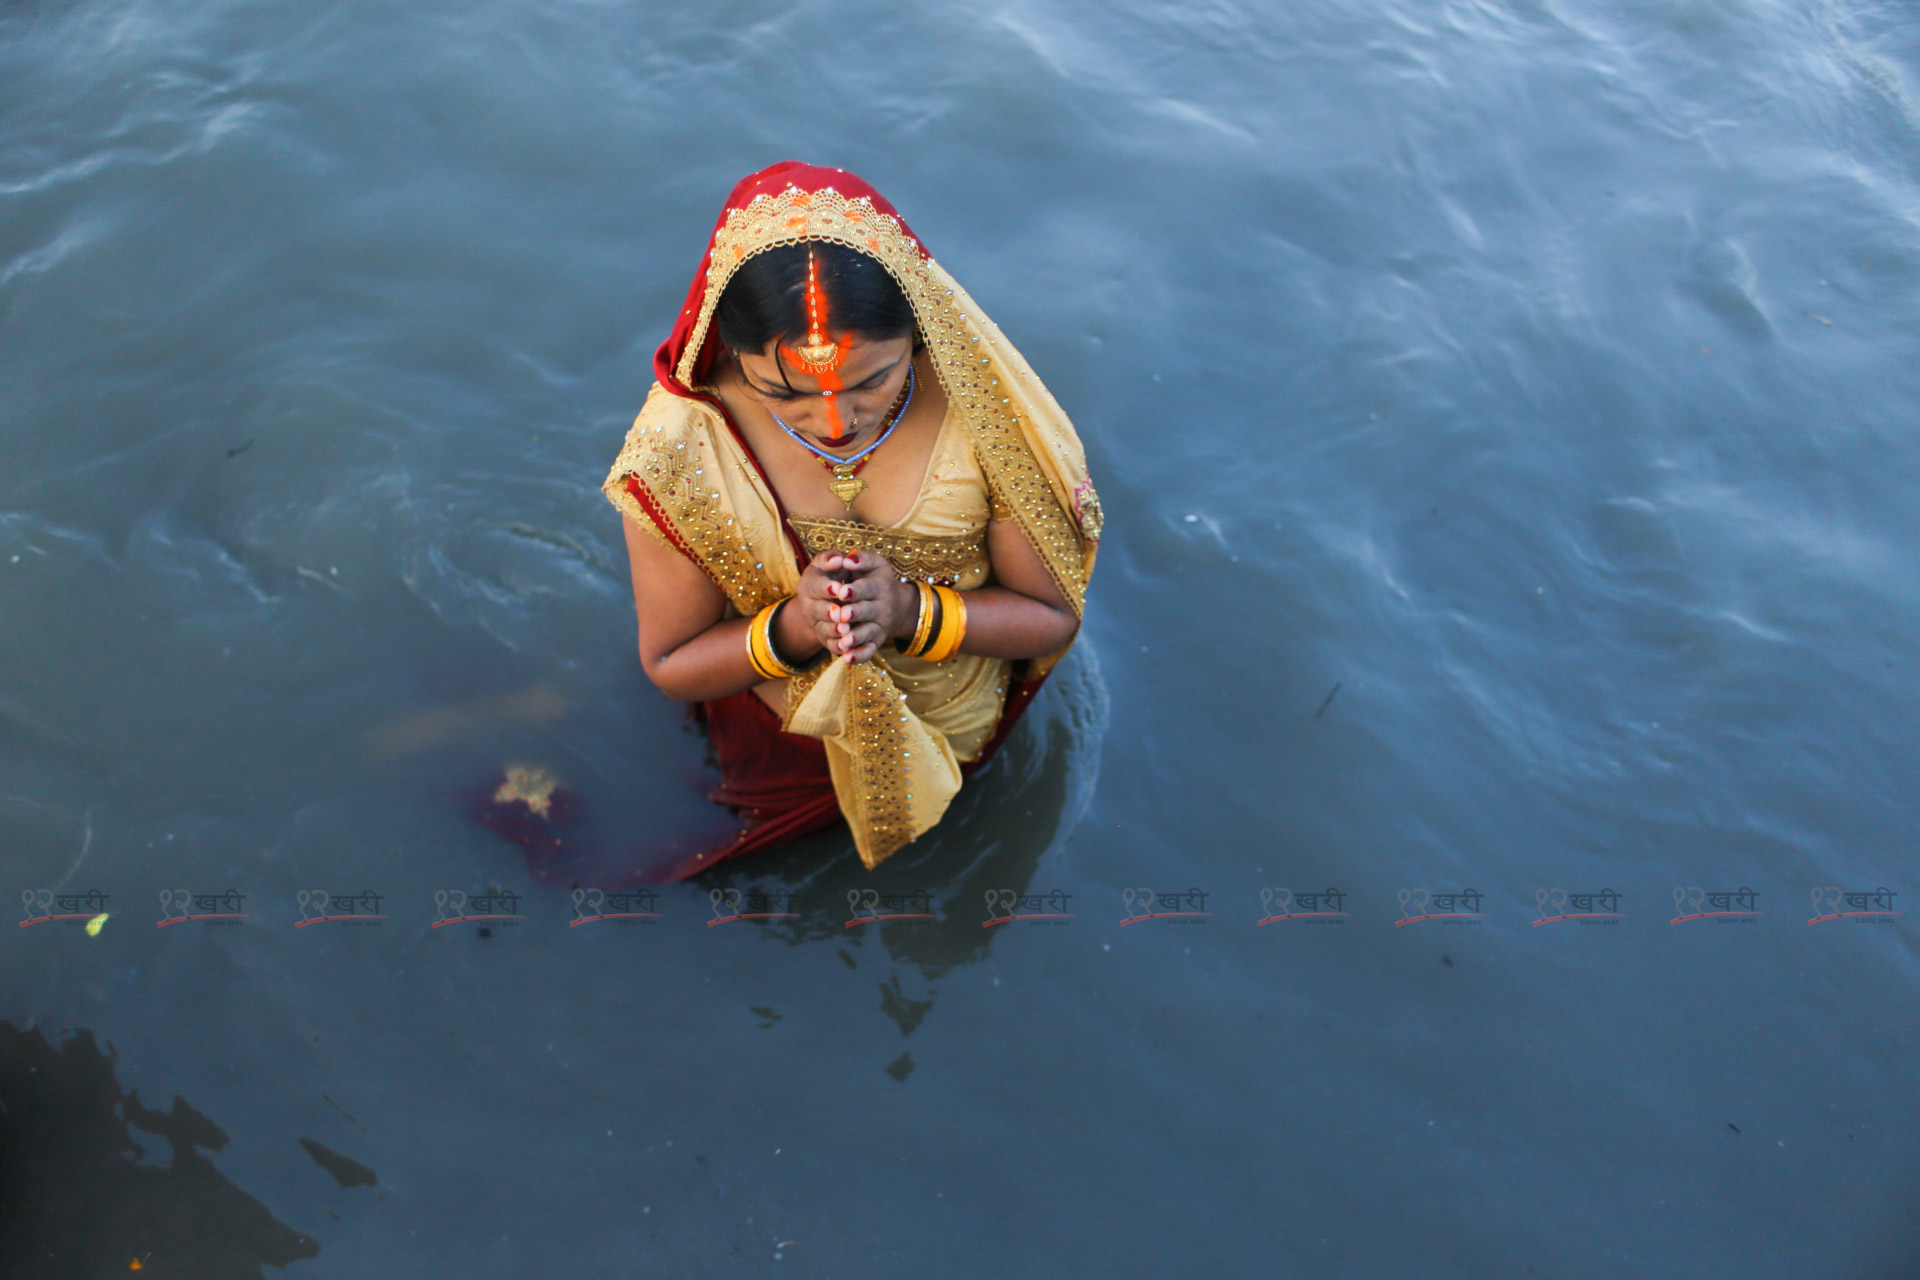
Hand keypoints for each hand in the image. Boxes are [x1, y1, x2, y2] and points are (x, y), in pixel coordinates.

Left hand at [808, 549, 917, 664]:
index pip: (868, 587)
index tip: (842, 591)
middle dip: (855, 613)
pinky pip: (868, 651)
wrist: (893, 603)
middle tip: (843, 615)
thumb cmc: (875, 578)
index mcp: (880, 586)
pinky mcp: (875, 642)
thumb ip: (861, 558)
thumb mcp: (874, 564)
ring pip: (868, 633)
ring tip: (844, 641)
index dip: (855, 590)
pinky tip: (846, 659)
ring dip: (856, 637)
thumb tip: (848, 559)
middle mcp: (882, 608)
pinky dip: (859, 656)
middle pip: (868, 611)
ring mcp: (879, 626)